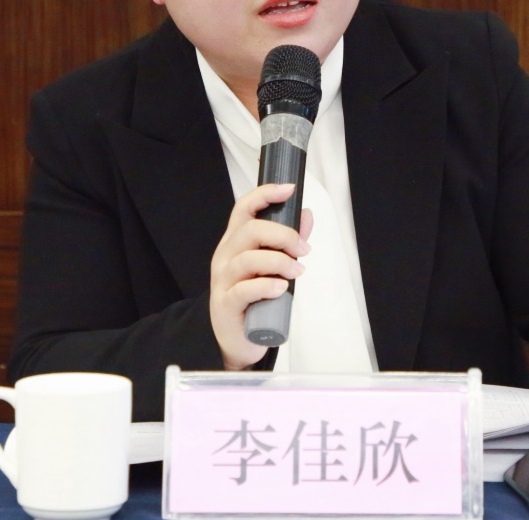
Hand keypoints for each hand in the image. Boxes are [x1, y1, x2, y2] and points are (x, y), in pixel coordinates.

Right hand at [209, 183, 312, 370]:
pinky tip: (281, 288)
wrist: (238, 339)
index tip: (289, 189)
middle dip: (282, 235)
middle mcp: (225, 257)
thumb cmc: (256, 298)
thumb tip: (306, 215)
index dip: (265, 194)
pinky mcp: (225, 305)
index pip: (243, 209)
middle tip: (303, 250)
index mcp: (235, 242)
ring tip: (297, 271)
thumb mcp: (273, 267)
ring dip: (279, 262)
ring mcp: (222, 281)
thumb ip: (288, 242)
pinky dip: (265, 287)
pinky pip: (243, 291)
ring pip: (247, 260)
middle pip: (249, 231)